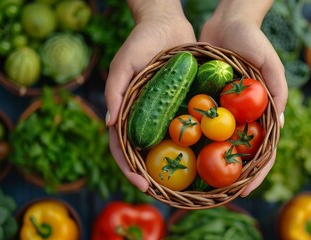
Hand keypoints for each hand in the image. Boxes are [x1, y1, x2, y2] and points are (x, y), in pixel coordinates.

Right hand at [105, 0, 195, 191]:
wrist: (167, 25)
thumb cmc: (140, 42)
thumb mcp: (124, 64)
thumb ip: (114, 91)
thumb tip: (109, 124)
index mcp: (125, 112)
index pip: (121, 148)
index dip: (128, 169)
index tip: (141, 185)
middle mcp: (143, 117)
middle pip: (143, 153)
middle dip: (150, 176)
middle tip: (164, 194)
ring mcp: (162, 113)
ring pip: (164, 145)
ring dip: (170, 166)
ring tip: (183, 185)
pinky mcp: (180, 105)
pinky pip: (184, 127)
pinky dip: (190, 143)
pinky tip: (201, 156)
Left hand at [199, 0, 287, 196]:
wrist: (227, 22)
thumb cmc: (253, 40)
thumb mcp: (270, 62)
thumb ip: (277, 89)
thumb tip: (281, 125)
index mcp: (263, 112)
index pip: (264, 150)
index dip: (257, 172)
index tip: (245, 190)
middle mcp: (245, 115)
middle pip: (240, 152)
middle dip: (232, 175)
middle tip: (220, 193)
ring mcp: (226, 110)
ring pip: (220, 142)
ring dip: (213, 162)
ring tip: (201, 182)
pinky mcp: (209, 101)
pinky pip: (202, 123)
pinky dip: (197, 138)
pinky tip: (185, 153)